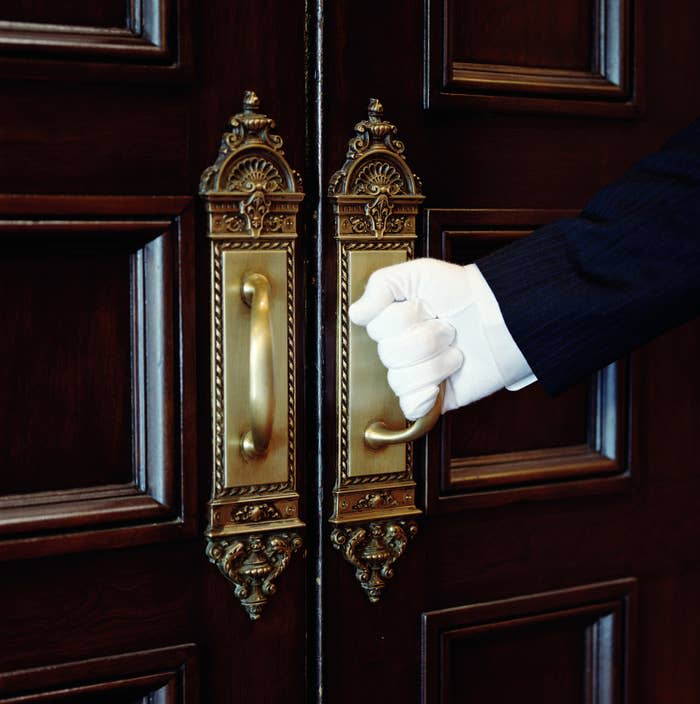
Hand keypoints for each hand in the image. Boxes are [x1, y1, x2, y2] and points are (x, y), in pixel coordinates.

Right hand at [349, 258, 507, 419]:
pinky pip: (410, 406)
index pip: (376, 328)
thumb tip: (355, 313)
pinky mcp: (432, 399)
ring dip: (436, 362)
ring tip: (456, 351)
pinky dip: (425, 396)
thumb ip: (381, 285)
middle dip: (426, 338)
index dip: (403, 317)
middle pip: (389, 354)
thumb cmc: (463, 294)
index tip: (426, 306)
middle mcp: (401, 349)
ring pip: (401, 379)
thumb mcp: (420, 272)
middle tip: (448, 327)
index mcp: (393, 322)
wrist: (505, 321)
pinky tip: (442, 383)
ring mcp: (416, 375)